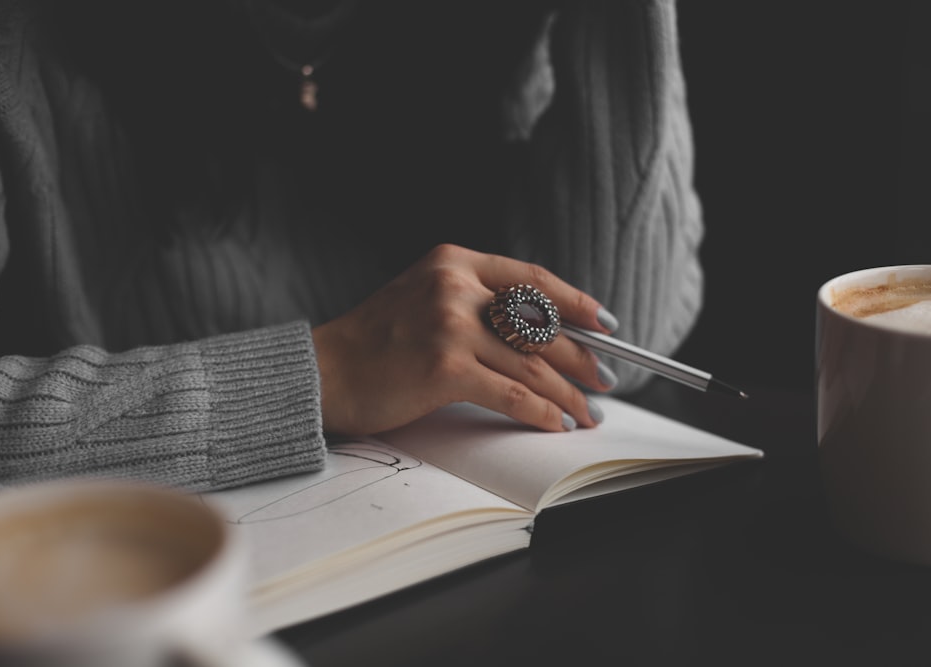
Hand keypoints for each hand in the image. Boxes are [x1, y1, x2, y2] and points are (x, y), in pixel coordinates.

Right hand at [312, 243, 616, 435]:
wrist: (325, 371)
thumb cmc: (376, 342)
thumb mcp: (425, 298)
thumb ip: (475, 304)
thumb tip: (543, 336)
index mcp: (454, 262)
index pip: (532, 279)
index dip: (577, 302)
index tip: (605, 324)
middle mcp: (454, 285)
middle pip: (540, 324)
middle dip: (581, 359)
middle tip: (605, 380)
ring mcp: (449, 324)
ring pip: (531, 364)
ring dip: (568, 394)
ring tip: (587, 413)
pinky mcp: (444, 365)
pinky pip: (511, 392)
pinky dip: (540, 412)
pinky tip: (556, 423)